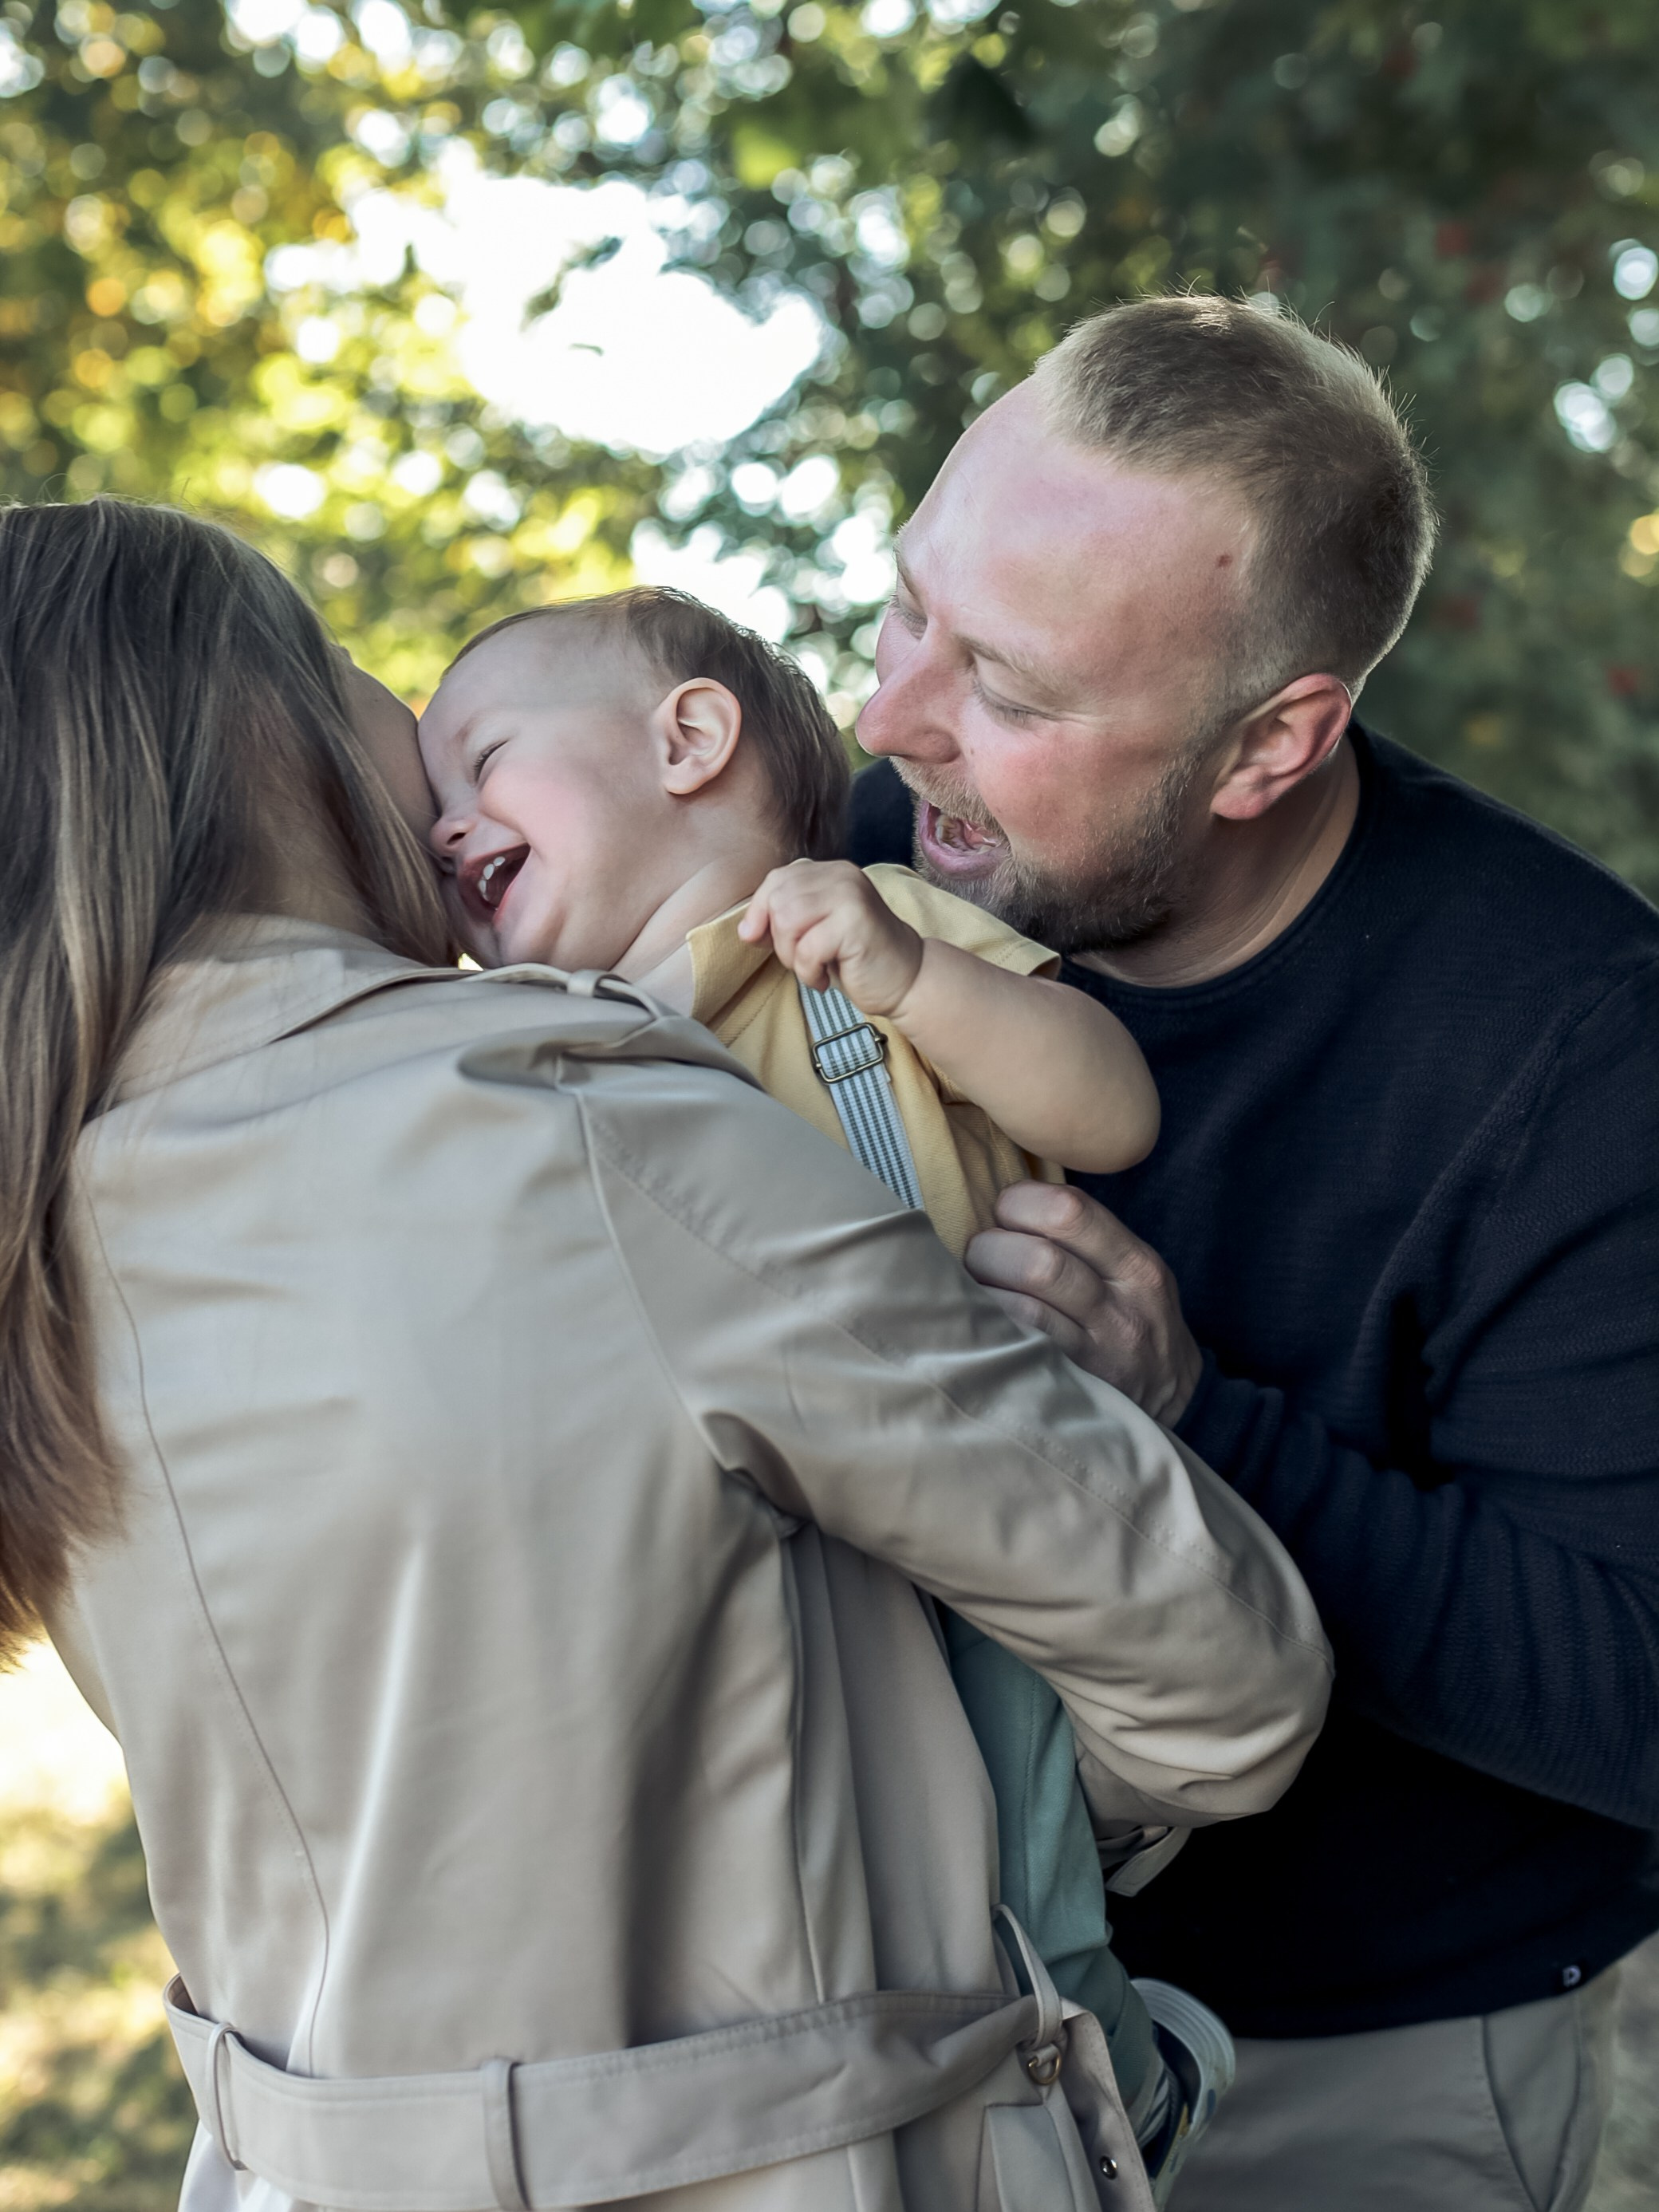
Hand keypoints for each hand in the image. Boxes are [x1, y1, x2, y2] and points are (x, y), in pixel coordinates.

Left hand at [739, 860, 924, 1017]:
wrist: (906, 979)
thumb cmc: (856, 958)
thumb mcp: (816, 930)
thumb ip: (785, 917)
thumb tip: (746, 929)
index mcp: (831, 872)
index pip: (777, 880)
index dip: (759, 912)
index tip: (759, 940)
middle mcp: (842, 876)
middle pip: (778, 900)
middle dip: (779, 939)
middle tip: (803, 959)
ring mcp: (850, 896)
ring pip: (787, 921)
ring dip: (792, 956)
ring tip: (813, 968)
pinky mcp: (856, 922)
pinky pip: (807, 948)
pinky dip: (808, 973)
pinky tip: (825, 980)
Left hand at [964, 1181, 1202, 1424]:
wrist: (1174, 1396)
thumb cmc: (1133, 1317)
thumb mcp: (1129, 1270)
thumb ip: (1081, 1236)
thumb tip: (1002, 1200)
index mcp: (1135, 1263)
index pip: (1069, 1209)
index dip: (1020, 1203)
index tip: (1003, 1215)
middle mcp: (1124, 1304)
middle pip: (1040, 1261)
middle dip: (991, 1250)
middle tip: (979, 1256)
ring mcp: (1100, 1351)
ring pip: (1026, 1308)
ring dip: (983, 1291)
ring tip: (975, 1288)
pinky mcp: (1076, 1386)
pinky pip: (1021, 1349)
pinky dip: (991, 1328)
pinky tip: (981, 1321)